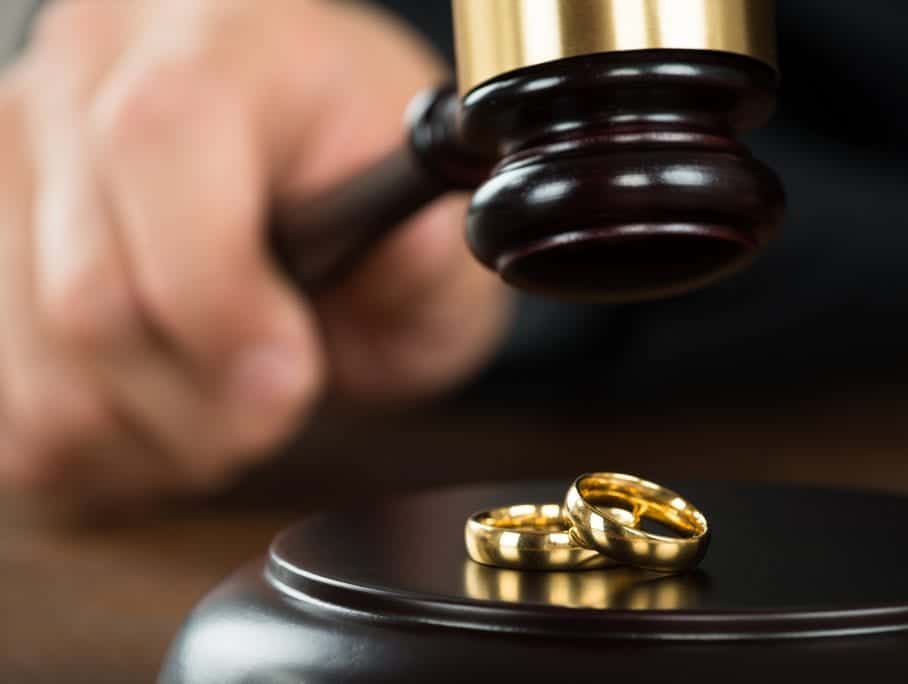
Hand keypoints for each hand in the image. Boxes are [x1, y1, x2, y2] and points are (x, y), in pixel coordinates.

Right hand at [0, 0, 508, 509]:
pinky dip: (88, 444)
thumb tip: (408, 252)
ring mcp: (14, 162)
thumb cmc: (364, 189)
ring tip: (219, 412)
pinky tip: (156, 408)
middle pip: (88, 296)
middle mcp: (89, 79)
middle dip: (202, 402)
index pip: (159, 144)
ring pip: (35, 373)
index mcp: (219, 42)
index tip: (293, 376)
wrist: (295, 161)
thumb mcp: (435, 228)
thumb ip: (430, 258)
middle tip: (274, 408)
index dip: (219, 297)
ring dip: (148, 436)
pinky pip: (5, 409)